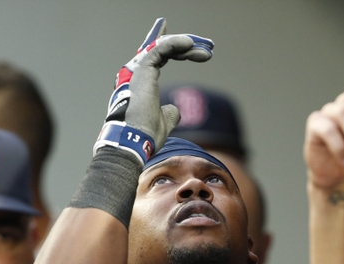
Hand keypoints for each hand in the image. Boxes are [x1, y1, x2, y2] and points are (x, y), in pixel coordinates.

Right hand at [95, 18, 213, 163]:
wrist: (136, 140)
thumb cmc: (146, 134)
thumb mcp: (164, 122)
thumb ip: (170, 113)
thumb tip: (175, 110)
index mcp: (142, 83)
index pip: (157, 57)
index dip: (171, 47)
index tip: (189, 43)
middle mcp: (138, 74)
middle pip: (162, 50)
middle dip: (184, 47)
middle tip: (206, 48)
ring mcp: (140, 71)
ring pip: (162, 47)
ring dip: (184, 45)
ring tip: (206, 49)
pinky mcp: (143, 70)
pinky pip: (160, 49)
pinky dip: (175, 43)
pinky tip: (190, 43)